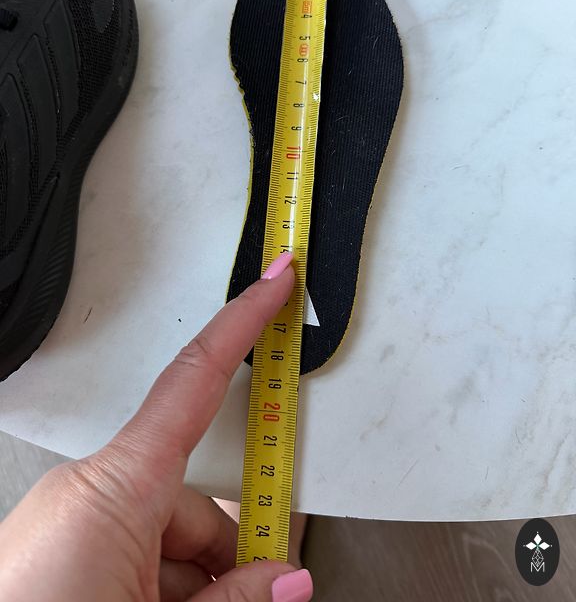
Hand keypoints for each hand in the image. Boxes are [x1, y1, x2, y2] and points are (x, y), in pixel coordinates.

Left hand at [0, 254, 312, 601]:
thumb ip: (236, 598)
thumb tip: (289, 578)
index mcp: (113, 488)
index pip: (196, 379)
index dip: (242, 322)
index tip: (273, 282)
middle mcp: (86, 493)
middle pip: (193, 495)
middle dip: (230, 550)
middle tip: (262, 593)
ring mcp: (67, 524)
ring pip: (166, 534)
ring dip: (196, 584)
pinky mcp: (55, 552)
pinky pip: (131, 551)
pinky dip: (164, 586)